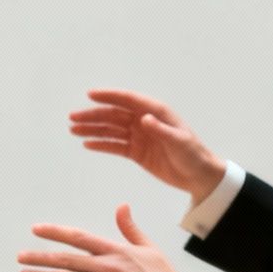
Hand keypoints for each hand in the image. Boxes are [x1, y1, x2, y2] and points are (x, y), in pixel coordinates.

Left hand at [19, 205, 193, 271]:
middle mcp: (108, 267)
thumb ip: (130, 229)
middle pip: (66, 259)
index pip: (79, 237)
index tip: (36, 230)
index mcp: (116, 251)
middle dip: (40, 257)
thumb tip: (121, 207)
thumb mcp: (148, 249)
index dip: (55, 232)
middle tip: (20, 257)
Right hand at [69, 90, 227, 201]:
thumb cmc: (193, 155)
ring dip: (92, 129)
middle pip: (114, 115)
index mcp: (156, 112)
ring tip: (74, 130)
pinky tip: (87, 144)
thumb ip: (161, 130)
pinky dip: (101, 144)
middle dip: (93, 115)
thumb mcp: (179, 142)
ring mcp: (139, 136)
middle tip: (73, 118)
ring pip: (111, 129)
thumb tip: (143, 119)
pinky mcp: (136, 152)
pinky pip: (115, 146)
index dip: (109, 96)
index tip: (91, 95)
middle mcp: (144, 121)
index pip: (128, 100)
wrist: (199, 176)